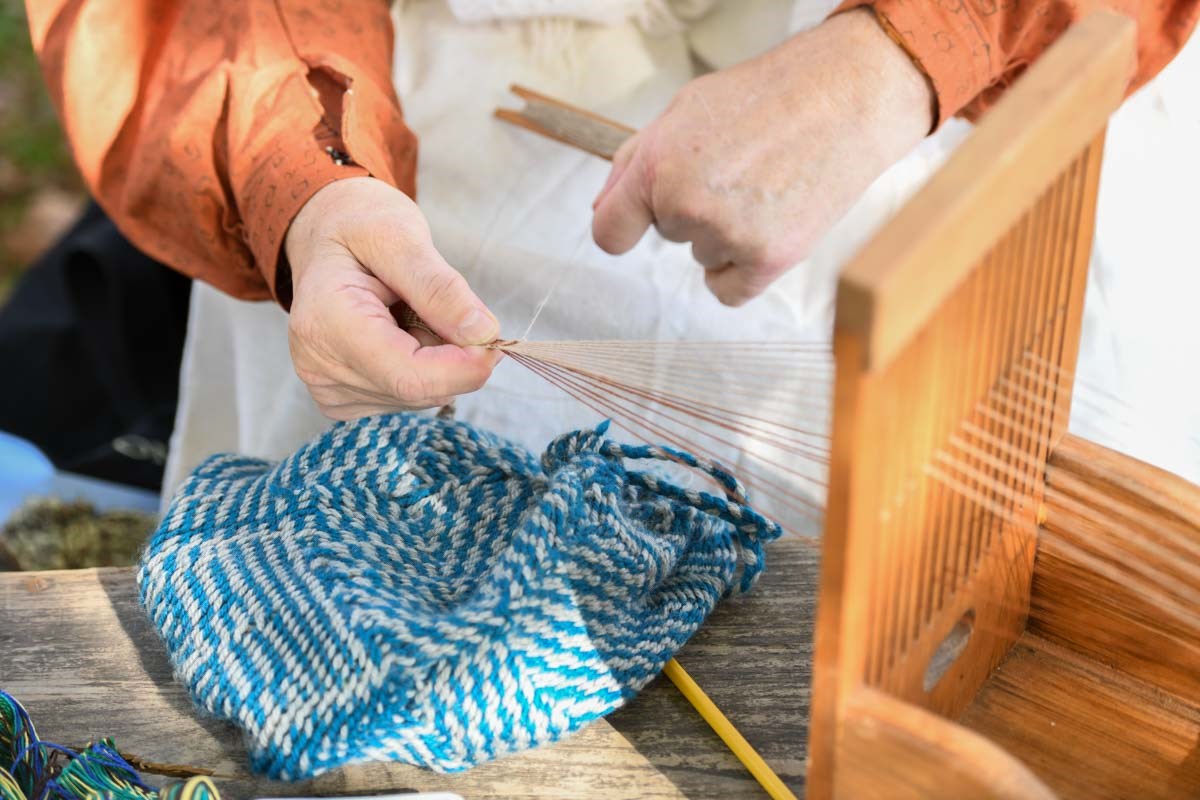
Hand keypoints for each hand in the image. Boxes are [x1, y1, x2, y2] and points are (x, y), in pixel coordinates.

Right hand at [284, 177, 501, 419]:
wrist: (325, 235)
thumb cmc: (358, 225)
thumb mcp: (400, 235)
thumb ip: (440, 287)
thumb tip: (483, 334)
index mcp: (325, 322)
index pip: (408, 376)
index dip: (463, 367)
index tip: (493, 338)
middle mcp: (317, 367)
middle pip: (417, 389)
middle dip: (451, 356)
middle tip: (443, 305)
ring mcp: (327, 390)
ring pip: (418, 396)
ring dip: (435, 359)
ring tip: (408, 312)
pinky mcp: (341, 400)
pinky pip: (405, 398)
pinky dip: (420, 369)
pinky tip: (398, 334)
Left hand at [591, 9, 933, 305]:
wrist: (845, 99)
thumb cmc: (766, 98)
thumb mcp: (685, 110)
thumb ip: (635, 163)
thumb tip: (603, 212)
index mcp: (657, 165)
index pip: (609, 231)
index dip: (622, 230)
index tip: (634, 228)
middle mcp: (684, 204)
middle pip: (667, 236)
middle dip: (694, 209)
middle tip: (740, 169)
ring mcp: (726, 234)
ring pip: (703, 256)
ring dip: (726, 234)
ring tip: (765, 187)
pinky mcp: (767, 259)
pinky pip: (728, 290)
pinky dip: (741, 270)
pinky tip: (766, 228)